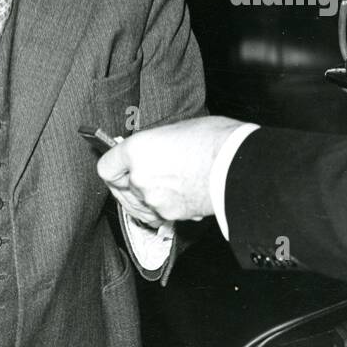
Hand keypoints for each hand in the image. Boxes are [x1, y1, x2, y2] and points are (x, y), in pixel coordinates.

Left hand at [96, 116, 245, 225]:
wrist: (240, 167)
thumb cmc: (216, 141)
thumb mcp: (180, 129)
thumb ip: (157, 144)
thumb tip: (153, 150)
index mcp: (138, 150)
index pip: (106, 166)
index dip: (113, 166)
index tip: (121, 165)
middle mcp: (140, 178)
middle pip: (122, 188)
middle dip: (131, 183)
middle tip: (147, 175)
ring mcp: (155, 201)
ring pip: (140, 205)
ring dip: (147, 198)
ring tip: (166, 184)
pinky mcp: (171, 216)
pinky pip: (159, 215)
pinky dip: (164, 209)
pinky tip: (178, 196)